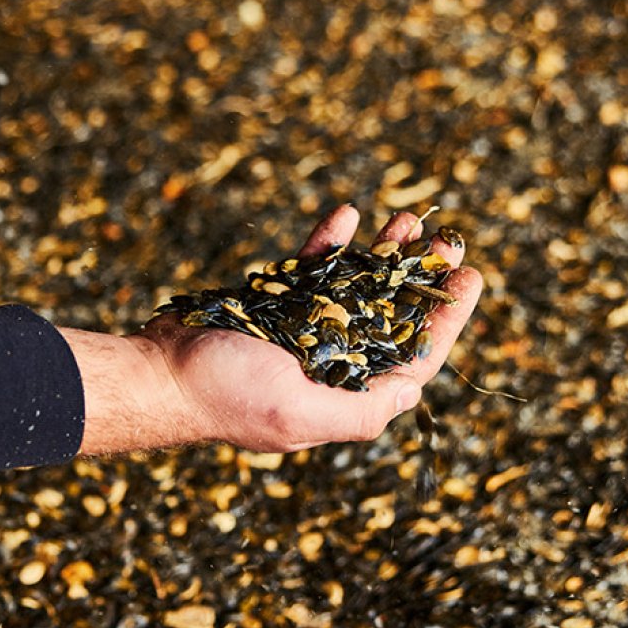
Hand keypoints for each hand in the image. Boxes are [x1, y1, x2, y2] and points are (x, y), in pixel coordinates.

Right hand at [134, 205, 481, 451]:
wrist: (157, 371)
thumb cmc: (224, 397)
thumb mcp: (300, 414)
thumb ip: (359, 411)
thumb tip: (413, 393)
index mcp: (343, 395)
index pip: (412, 358)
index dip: (446, 318)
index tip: (470, 278)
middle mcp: (328, 363)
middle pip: (392, 315)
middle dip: (422, 276)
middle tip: (447, 238)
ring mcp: (301, 329)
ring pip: (357, 285)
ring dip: (385, 251)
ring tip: (408, 218)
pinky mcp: (272, 301)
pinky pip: (312, 266)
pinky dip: (330, 240)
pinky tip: (347, 214)